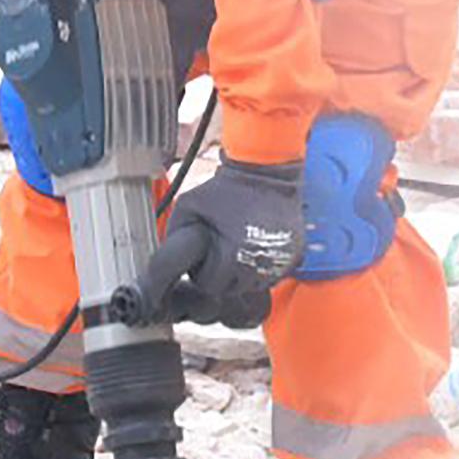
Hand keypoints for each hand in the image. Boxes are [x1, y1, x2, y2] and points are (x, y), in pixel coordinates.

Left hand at [141, 153, 305, 329]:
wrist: (265, 170)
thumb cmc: (223, 189)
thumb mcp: (187, 209)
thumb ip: (174, 240)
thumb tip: (163, 267)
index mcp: (232, 257)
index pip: (211, 286)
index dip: (203, 273)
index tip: (204, 258)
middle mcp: (260, 264)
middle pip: (233, 289)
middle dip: (222, 275)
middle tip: (220, 250)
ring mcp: (281, 261)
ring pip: (255, 285)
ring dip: (244, 273)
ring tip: (238, 245)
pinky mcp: (295, 255)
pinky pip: (274, 273)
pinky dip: (263, 265)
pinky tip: (255, 244)